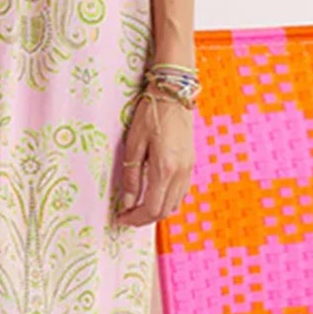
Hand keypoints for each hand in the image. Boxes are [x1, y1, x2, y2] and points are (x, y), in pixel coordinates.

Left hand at [115, 91, 193, 225]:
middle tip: (127, 216)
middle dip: (145, 219)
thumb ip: (132, 177)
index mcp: (165, 169)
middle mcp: (180, 173)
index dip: (135, 219)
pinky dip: (167, 200)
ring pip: (175, 204)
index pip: (152, 208)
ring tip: (138, 207)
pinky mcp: (191, 163)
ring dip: (157, 210)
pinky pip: (181, 192)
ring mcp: (189, 169)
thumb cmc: (150, 115)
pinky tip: (154, 193)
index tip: (121, 218)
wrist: (173, 94)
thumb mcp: (134, 145)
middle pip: (165, 210)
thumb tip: (127, 202)